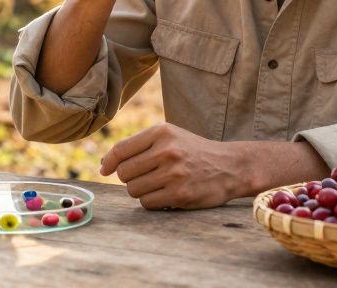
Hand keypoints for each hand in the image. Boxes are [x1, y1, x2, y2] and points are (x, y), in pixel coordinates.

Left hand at [99, 123, 248, 209]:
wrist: (230, 166)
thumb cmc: (193, 151)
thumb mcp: (170, 137)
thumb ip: (139, 145)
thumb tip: (106, 164)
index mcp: (161, 132)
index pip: (121, 149)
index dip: (109, 162)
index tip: (105, 170)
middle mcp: (167, 151)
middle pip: (125, 172)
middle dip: (128, 178)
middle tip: (143, 177)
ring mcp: (174, 173)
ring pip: (133, 190)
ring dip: (140, 191)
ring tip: (156, 185)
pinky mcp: (180, 194)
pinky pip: (147, 203)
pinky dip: (151, 202)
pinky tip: (164, 195)